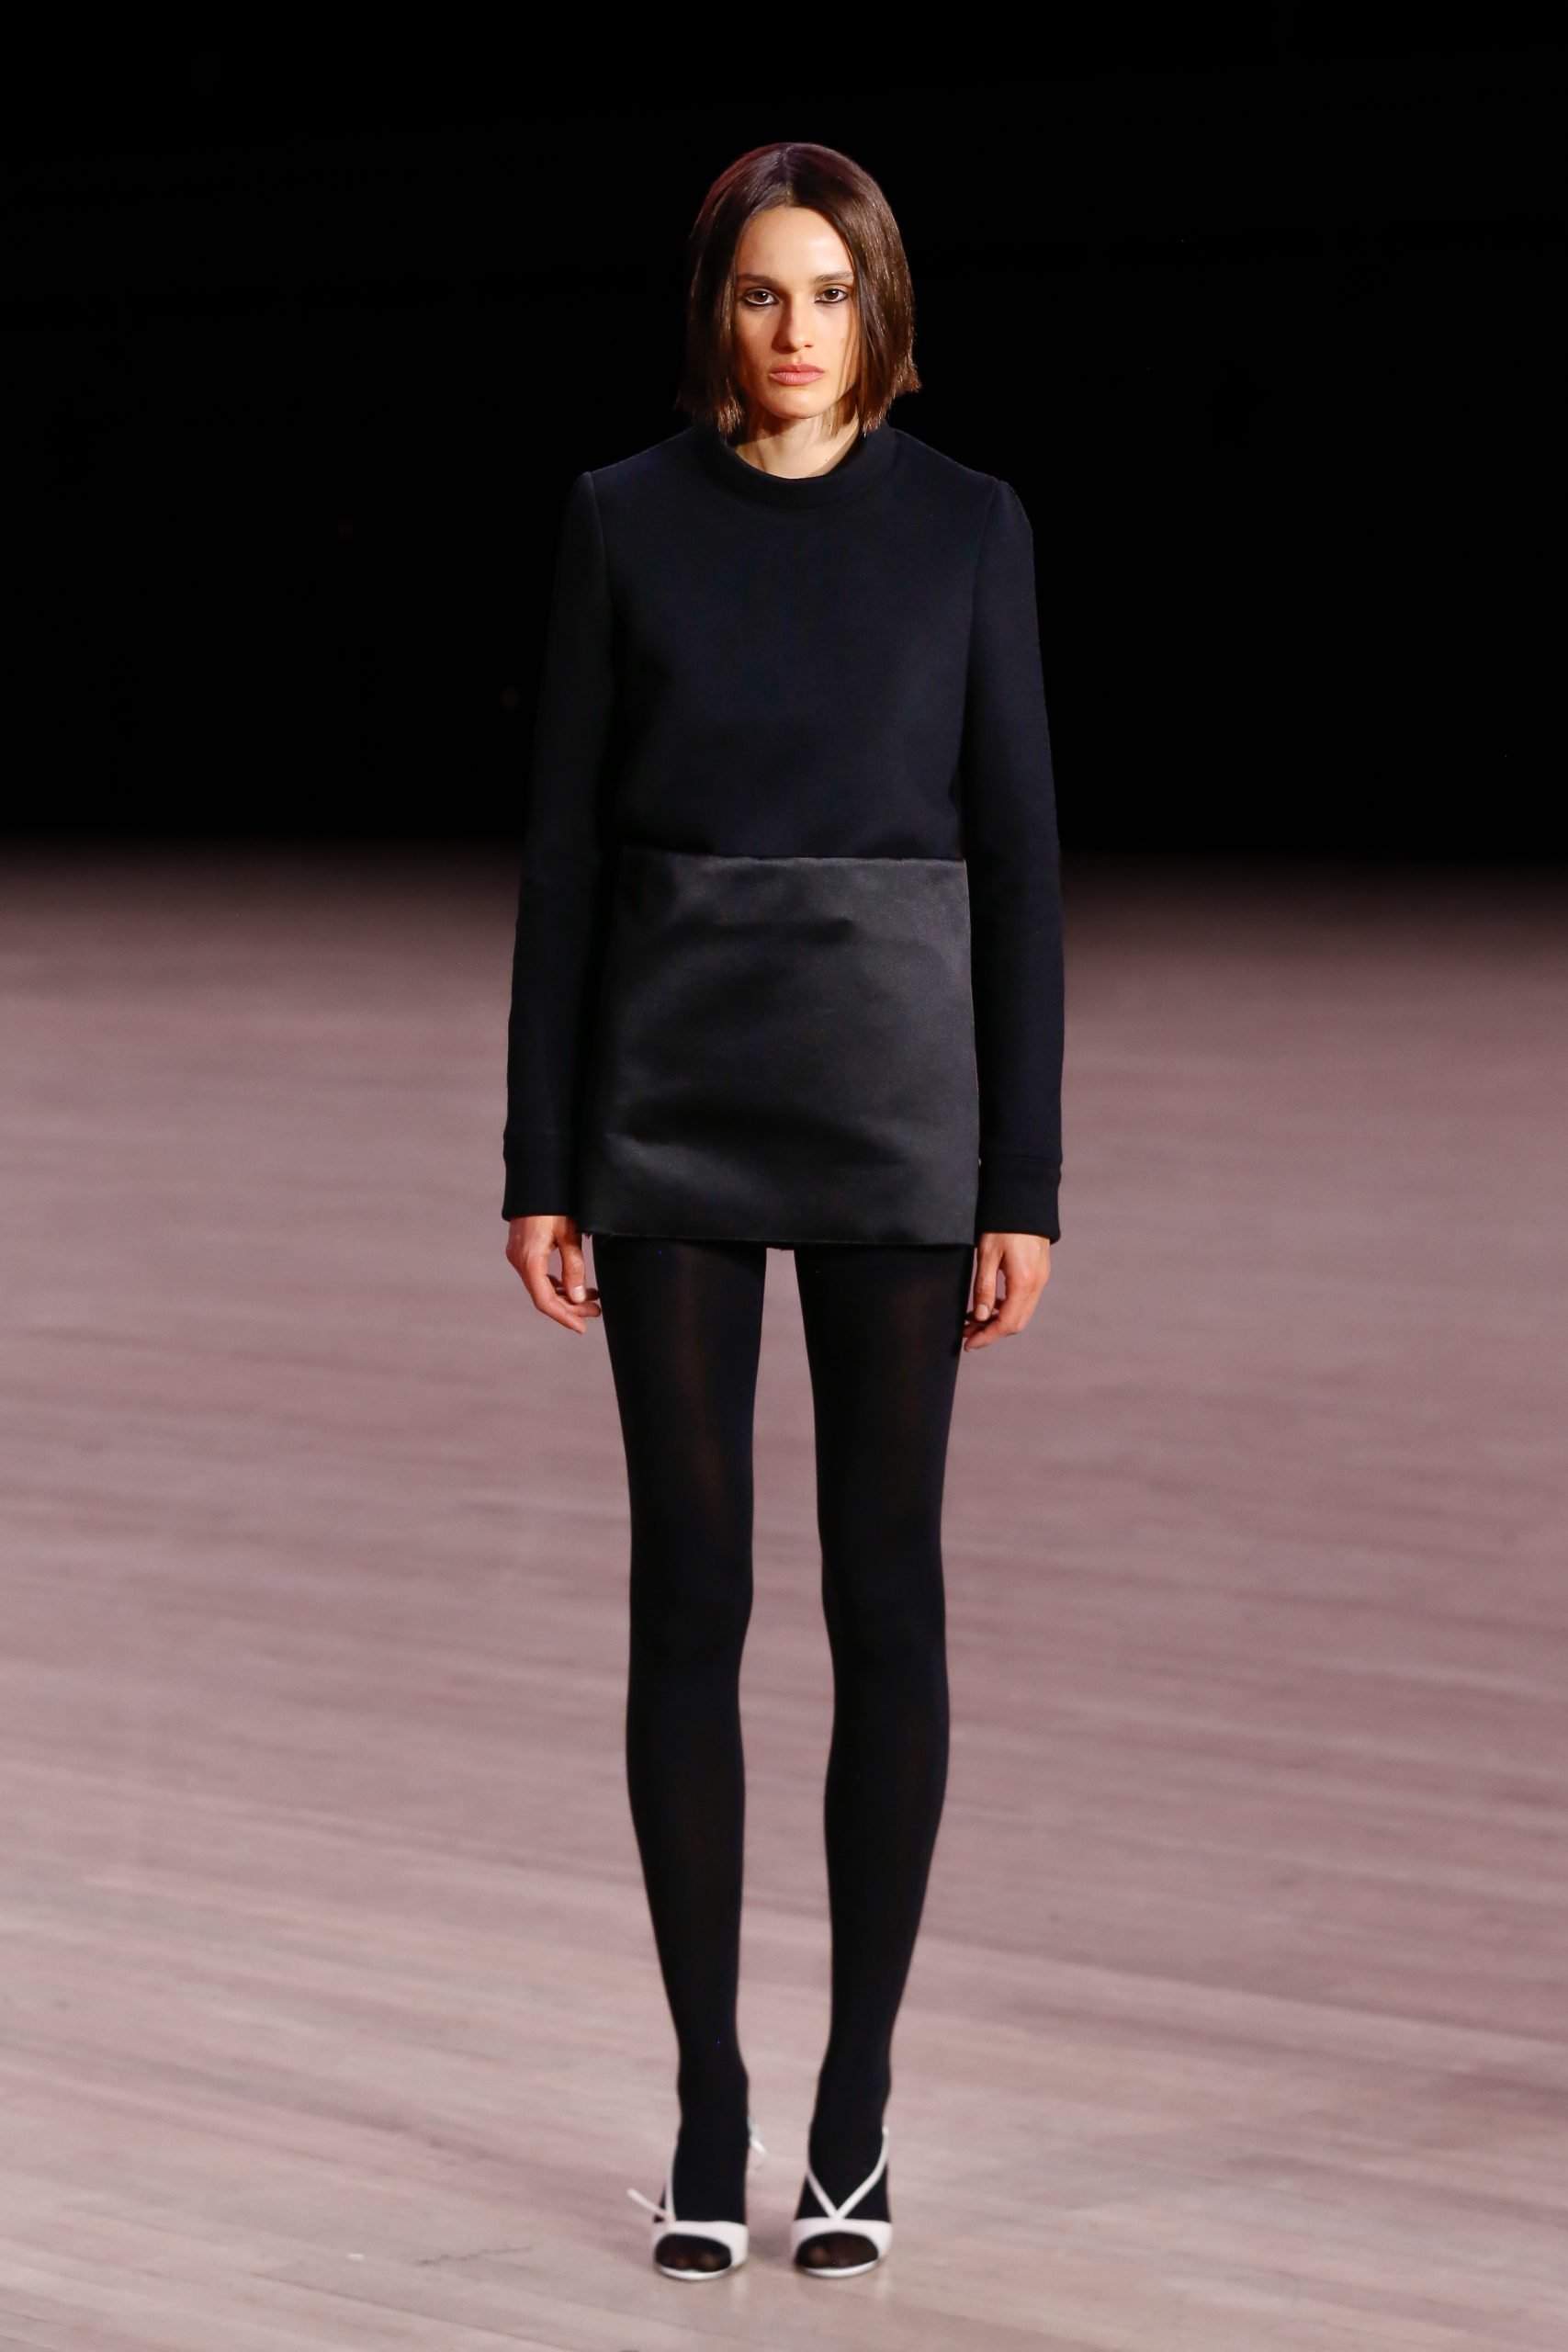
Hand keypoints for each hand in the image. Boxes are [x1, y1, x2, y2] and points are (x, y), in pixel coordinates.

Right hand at [506, 1213, 601, 1334]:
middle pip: (544, 1296)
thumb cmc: (554, 1203)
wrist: (536, 1178)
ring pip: (541, 1286)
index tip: (582, 1327)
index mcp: (529, 1260)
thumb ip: (573, 1267)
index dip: (564, 1317)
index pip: (545, 1301)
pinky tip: (573, 1285)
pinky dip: (556, 1283)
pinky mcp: (522, 1249)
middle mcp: (519, 1260)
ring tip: (593, 1298)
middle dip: (570, 1307)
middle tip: (597, 1310)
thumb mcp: (569, 1234)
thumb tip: (579, 1298)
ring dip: (565, 1295)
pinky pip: (538, 1275)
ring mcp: (518, 1255)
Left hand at [963, 1231, 1050, 1350]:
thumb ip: (983, 1287)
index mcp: (1023, 1282)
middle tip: (967, 1334)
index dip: (987, 1337)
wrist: (1025, 1202)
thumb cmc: (1003, 1225)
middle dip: (991, 1333)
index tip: (968, 1344)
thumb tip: (980, 1317)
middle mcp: (1036, 1284)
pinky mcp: (1039, 1273)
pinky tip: (988, 1304)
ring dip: (998, 1321)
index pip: (1006, 1323)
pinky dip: (1006, 1308)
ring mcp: (1040, 1279)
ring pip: (1021, 1313)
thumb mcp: (987, 1254)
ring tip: (972, 1320)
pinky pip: (1024, 1301)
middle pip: (1016, 1323)